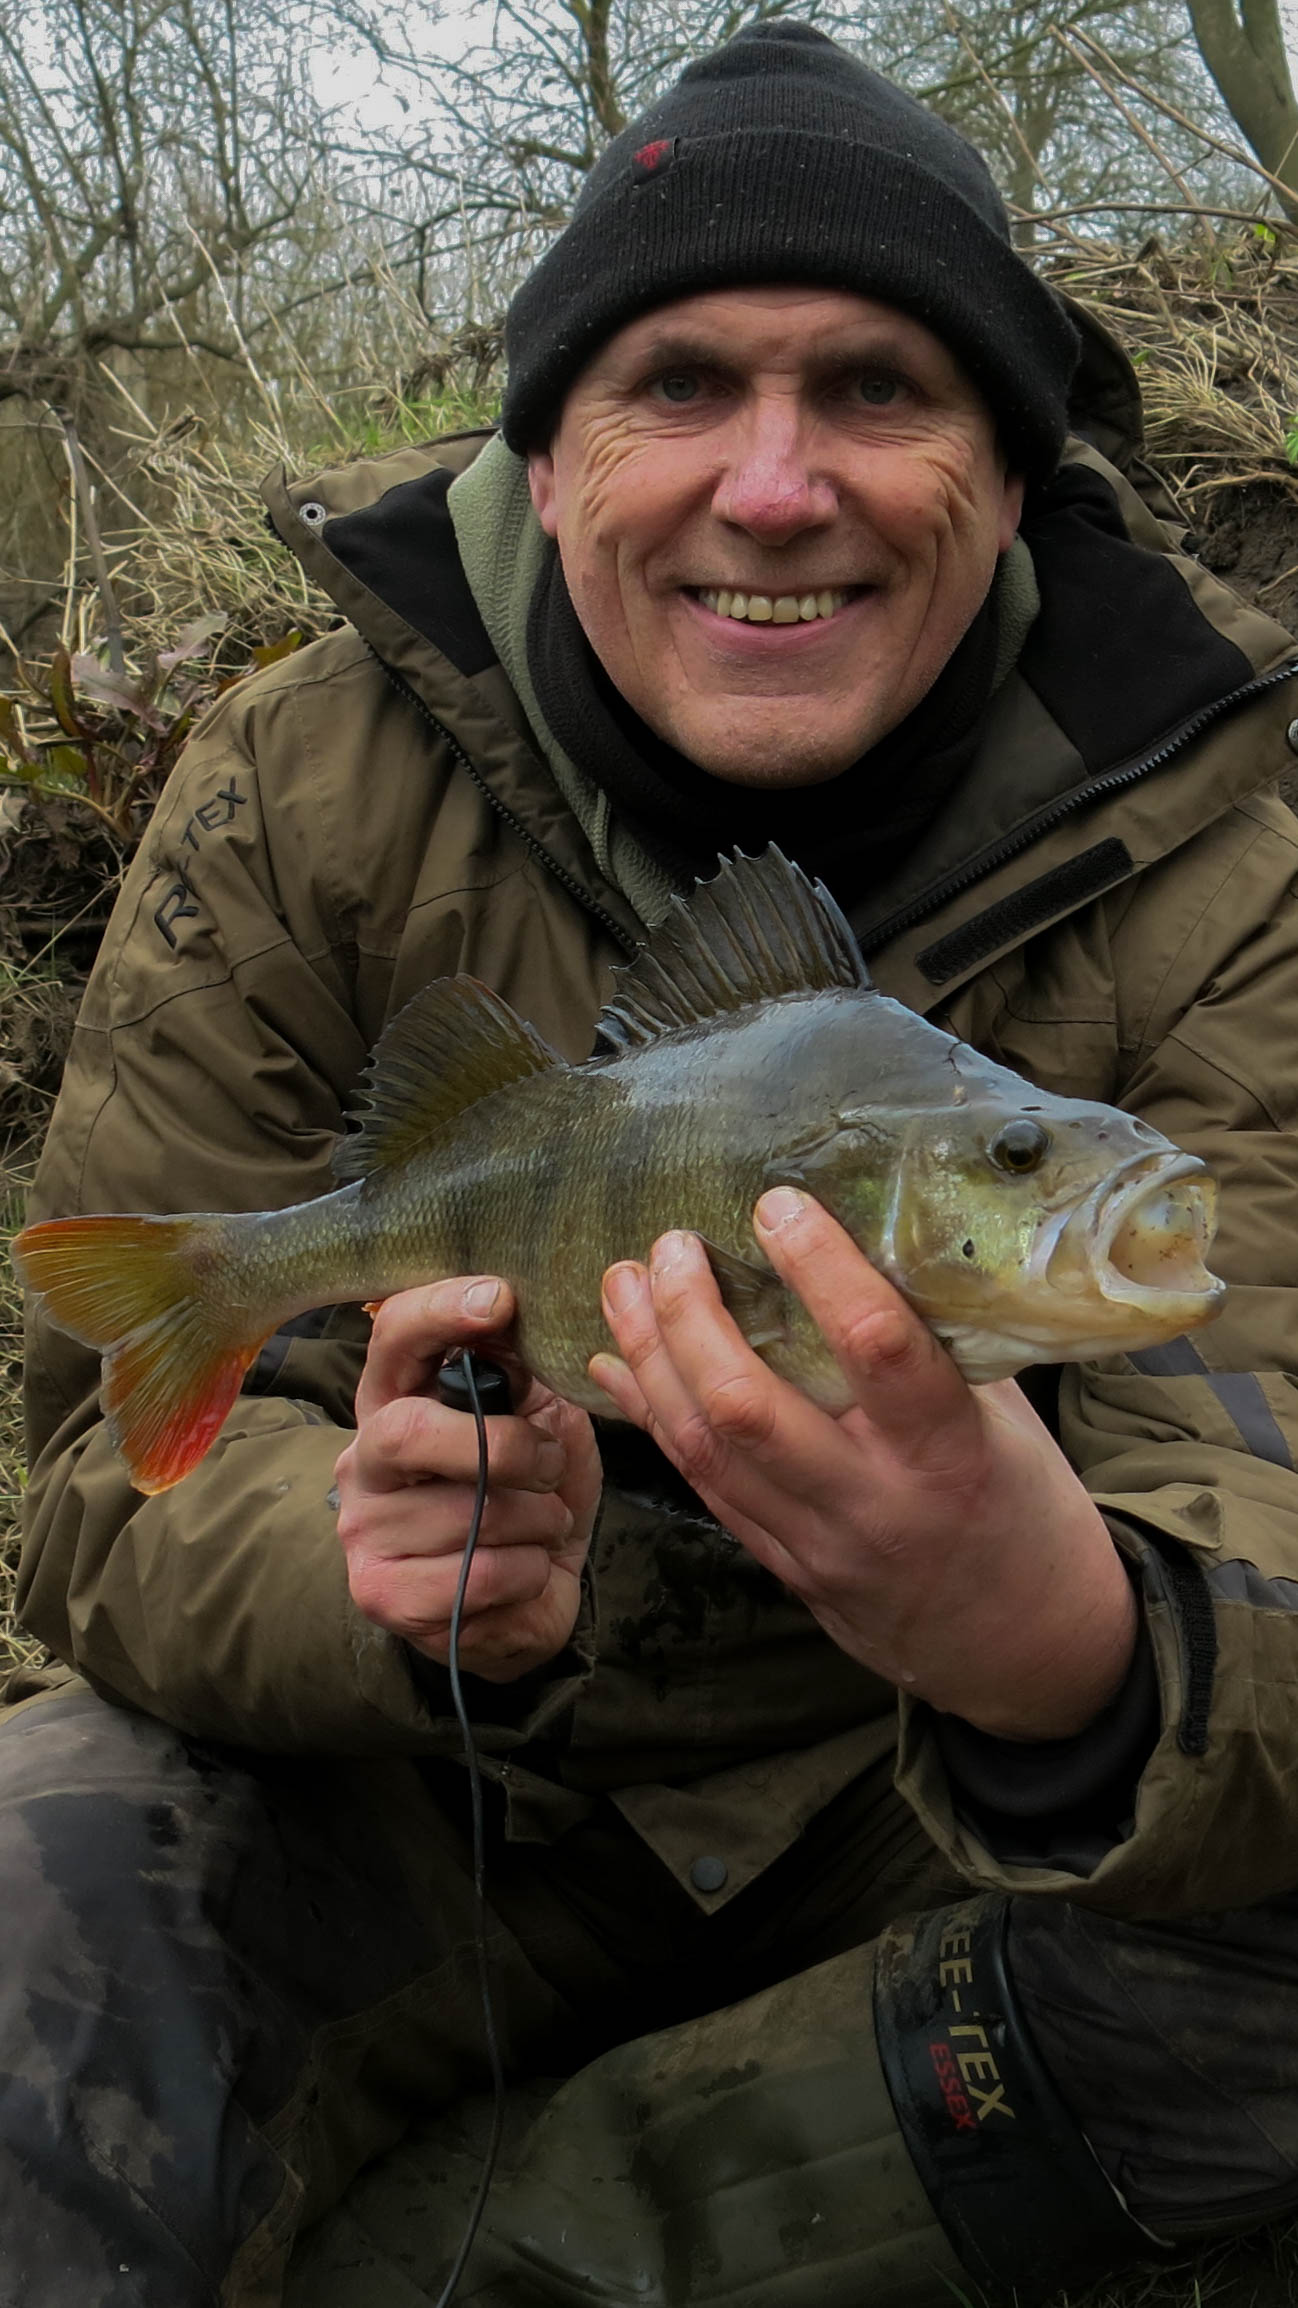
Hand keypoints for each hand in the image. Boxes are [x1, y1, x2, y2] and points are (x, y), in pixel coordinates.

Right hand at [334, 1277, 601, 1682]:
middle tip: (549, 1464)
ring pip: (464, 1515)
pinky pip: (476, 1575)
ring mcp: (363, 1529)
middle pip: (408, 1431)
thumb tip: (518, 1314)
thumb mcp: (543, 1419)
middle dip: (503, 1447)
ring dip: (536, 1520)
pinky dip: (528, 1570)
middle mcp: (363, 1456)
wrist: (531, 1598)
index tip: (500, 1299)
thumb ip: (525, 1371)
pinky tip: (526, 1569)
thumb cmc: (530, 1494)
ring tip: (545, 1523)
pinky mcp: (382, 1594)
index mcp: (397, 1397)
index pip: (393, 1335)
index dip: (440, 1310)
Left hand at [590, 1189, 1136, 1738]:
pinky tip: (619, 1360)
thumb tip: (892, 1235)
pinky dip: (653, 1416)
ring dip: (651, 1358)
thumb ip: (949, 1342)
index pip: (876, 1349)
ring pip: (703, 1448)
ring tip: (623, 1283)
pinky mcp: (781, 1566)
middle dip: (692, 1317)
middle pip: (748, 1407)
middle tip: (671, 1244)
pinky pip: (700, 1485)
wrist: (1024, 1650)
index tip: (778, 1205)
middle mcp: (871, 1503)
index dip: (820, 1269)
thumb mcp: (1011, 1423)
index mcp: (948, 1454)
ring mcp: (816, 1543)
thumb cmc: (1027, 1512)